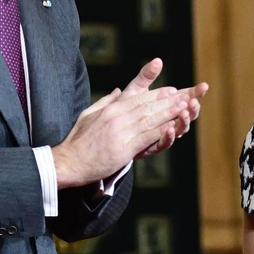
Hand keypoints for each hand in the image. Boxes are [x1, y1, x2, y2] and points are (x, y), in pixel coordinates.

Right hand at [51, 58, 207, 186]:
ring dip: (168, 113)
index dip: (156, 94)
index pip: (138, 98)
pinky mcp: (123, 149)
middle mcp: (116, 117)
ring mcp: (120, 133)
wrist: (69, 162)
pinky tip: (172, 128)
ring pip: (149, 120)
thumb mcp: (89, 114)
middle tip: (185, 95)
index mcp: (110, 109)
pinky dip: (161, 132)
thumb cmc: (77, 141)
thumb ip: (105, 101)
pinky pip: (146, 138)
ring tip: (184, 107)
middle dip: (168, 101)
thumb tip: (117, 90)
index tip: (171, 91)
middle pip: (147, 107)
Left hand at [117, 59, 205, 157]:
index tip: (204, 86)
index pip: (186, 97)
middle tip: (194, 101)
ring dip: (184, 121)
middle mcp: (170, 120)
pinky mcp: (154, 145)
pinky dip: (169, 136)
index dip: (195, 92)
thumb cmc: (125, 108)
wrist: (110, 131)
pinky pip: (165, 143)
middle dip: (193, 107)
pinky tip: (170, 129)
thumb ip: (146, 76)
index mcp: (168, 105)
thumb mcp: (136, 90)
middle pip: (188, 113)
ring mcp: (164, 133)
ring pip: (180, 129)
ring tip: (185, 112)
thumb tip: (157, 60)